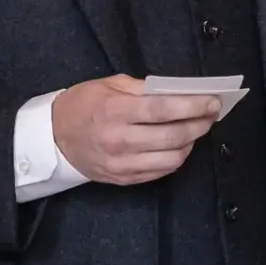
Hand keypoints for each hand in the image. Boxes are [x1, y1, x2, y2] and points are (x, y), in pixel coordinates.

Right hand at [51, 75, 222, 184]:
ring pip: (171, 158)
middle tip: (211, 115)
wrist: (52, 138)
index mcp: (115, 111)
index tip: (213, 102)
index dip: (193, 106)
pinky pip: (160, 172)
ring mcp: (121, 164)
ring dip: (191, 143)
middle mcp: (119, 140)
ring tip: (196, 129)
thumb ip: (144, 88)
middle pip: (173, 136)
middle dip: (199, 125)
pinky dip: (176, 158)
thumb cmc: (83, 105)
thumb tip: (180, 92)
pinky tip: (180, 145)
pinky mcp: (123, 179)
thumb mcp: (109, 85)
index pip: (164, 109)